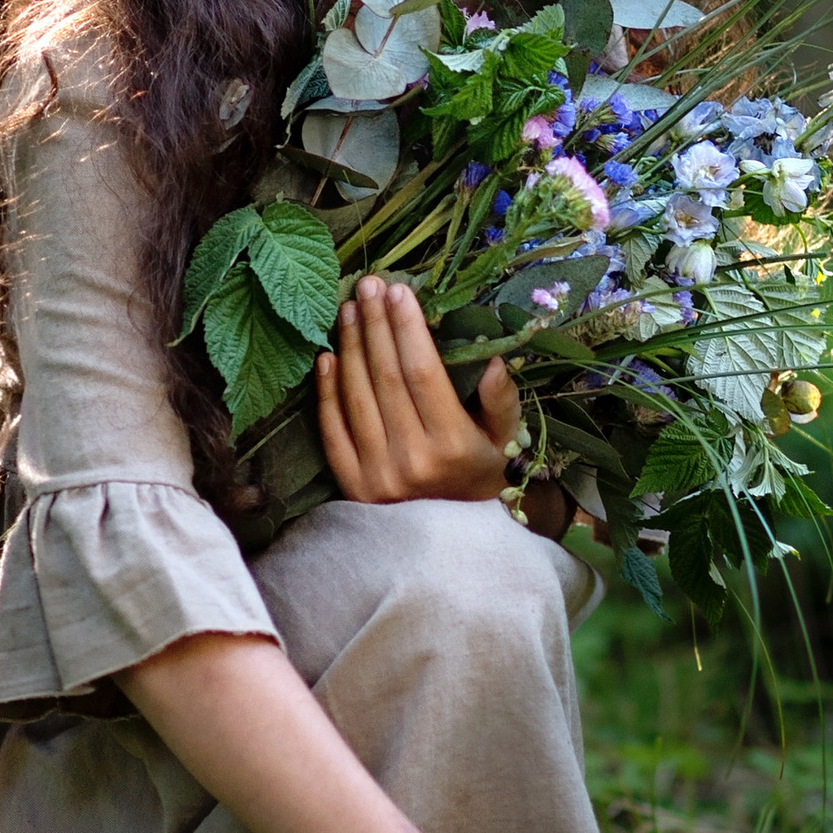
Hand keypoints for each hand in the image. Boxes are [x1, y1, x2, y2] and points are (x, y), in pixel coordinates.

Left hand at [317, 277, 519, 504]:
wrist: (453, 548)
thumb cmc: (484, 480)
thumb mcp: (505, 442)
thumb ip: (501, 402)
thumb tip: (493, 359)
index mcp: (454, 446)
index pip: (423, 373)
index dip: (407, 328)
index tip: (400, 291)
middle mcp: (412, 460)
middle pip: (385, 377)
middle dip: (376, 324)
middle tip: (368, 284)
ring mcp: (377, 476)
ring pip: (357, 397)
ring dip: (350, 347)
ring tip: (349, 309)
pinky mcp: (352, 487)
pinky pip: (333, 431)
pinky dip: (327, 392)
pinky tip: (327, 356)